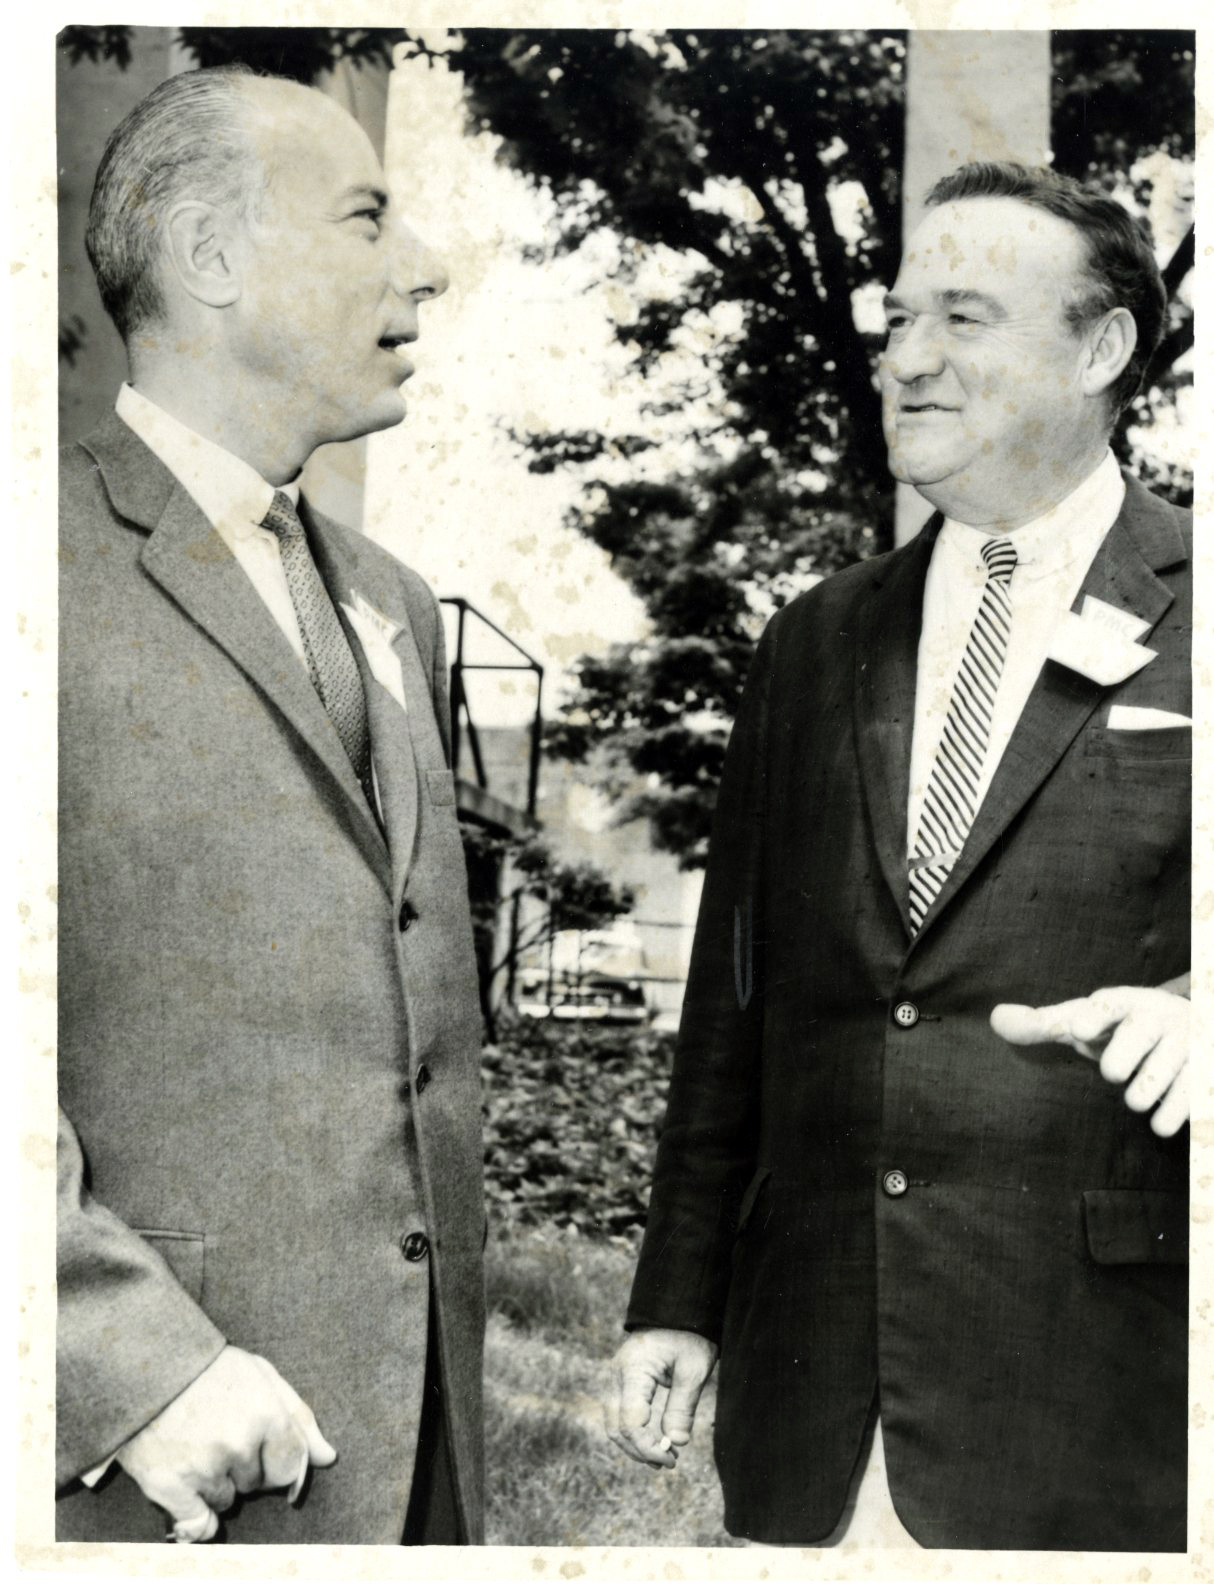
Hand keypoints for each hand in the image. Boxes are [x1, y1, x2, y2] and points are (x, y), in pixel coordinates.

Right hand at [116, 1345, 336, 1540]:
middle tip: (222, 1436)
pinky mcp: (168, 1486)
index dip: (277, 1458)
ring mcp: (203, 1468)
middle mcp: (238, 1445)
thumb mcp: (262, 1376)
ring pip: (227, 1500)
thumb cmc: (209, 1369)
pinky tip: (191, 1494)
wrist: (143, 1365)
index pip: (291, 1466)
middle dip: (247, 1466)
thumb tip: (328, 1458)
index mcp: (266, 1414)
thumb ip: (299, 1417)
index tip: (260, 1445)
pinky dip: (197, 1518)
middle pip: (258, 1484)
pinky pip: (198, 1525)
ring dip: (218, 1484)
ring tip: (198, 1448)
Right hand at [604, 1328, 717, 1468]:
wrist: (676, 1311)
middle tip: (670, 1462)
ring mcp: (615, 1378)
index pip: (631, 1422)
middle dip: (640, 1451)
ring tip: (664, 1456)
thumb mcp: (693, 1369)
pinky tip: (655, 1441)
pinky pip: (619, 1415)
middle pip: (616, 1428)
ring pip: (614, 1424)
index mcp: (633, 1370)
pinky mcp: (621, 1382)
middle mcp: (616, 1375)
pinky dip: (634, 1433)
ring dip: (636, 1445)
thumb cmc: (688, 1336)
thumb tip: (676, 1443)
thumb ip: (682, 1407)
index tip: (672, 1457)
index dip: (648, 1447)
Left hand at [991, 986, 1188, 1136]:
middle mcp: (1161, 1017)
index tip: (1077, 1031)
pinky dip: (1166, 1119)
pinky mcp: (1206, 1076)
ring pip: (1153, 1082)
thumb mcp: (1087, 1021)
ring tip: (1139, 1091)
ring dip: (1139, 1095)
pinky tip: (1160, 1118)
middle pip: (1130, 1046)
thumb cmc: (1124, 1028)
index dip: (1092, 1016)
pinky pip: (1182, 1107)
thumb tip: (995, 1018)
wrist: (1192, 1033)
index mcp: (1127, 1001)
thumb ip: (1043, 1024)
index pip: (1109, 1003)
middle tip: (1117, 1070)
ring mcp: (1189, 1045)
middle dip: (1117, 1065)